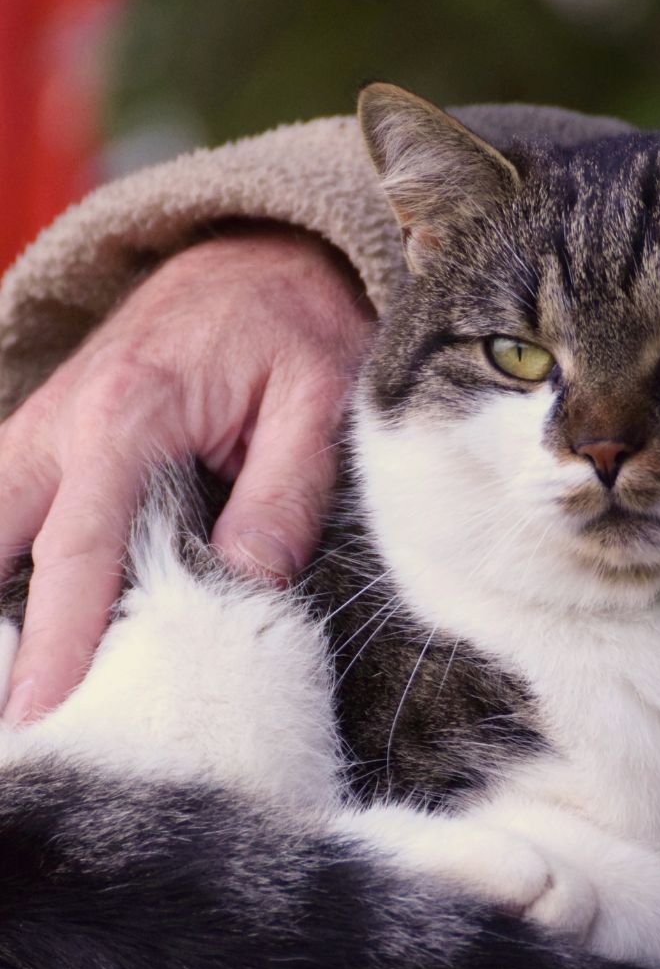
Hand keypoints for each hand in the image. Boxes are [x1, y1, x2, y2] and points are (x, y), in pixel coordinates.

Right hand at [0, 228, 373, 724]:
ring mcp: (52, 417)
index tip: (39, 718)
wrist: (272, 250)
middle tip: (14, 716)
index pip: (78, 552)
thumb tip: (245, 582)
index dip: (57, 642)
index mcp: (128, 413)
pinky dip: (7, 549)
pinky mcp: (61, 423)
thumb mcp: (320, 401)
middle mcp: (66, 416)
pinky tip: (18, 604)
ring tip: (14, 675)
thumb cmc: (302, 323)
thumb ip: (284, 493)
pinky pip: (8, 494)